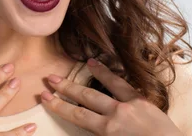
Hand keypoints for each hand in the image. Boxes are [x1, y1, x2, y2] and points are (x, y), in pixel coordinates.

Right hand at [40, 58, 182, 135]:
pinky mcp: (146, 101)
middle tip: (51, 78)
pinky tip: (113, 71)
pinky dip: (117, 77)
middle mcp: (117, 114)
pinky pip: (127, 85)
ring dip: (94, 74)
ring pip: (108, 85)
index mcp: (108, 130)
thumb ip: (100, 134)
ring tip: (85, 62)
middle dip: (67, 88)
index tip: (45, 97)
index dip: (59, 106)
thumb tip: (88, 126)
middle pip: (86, 98)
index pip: (77, 115)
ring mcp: (132, 104)